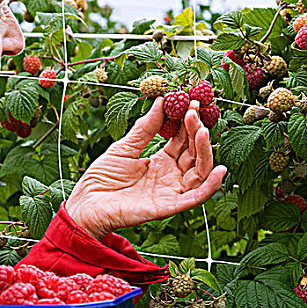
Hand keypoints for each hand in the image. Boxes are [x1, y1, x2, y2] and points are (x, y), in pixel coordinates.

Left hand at [65, 97, 226, 238]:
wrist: (86, 204)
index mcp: (160, 162)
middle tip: (195, 110)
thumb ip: (144, 128)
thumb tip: (160, 101)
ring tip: (202, 130)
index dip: (188, 122)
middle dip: (197, 131)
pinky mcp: (169, 206)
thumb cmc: (101, 178)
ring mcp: (171, 191)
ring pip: (199, 171)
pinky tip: (220, 169)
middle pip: (193, 153)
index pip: (182, 140)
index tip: (192, 101)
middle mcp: (170, 176)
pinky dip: (210, 186)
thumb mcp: (124, 147)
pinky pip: (196, 197)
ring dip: (204, 151)